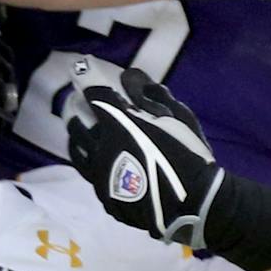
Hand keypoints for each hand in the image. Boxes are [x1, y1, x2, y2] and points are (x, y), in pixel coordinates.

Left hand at [66, 63, 221, 246]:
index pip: (93, 92)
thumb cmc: (189, 154)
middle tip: (79, 102)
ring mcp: (101, 177)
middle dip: (76, 107)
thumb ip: (153, 94)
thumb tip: (131, 76)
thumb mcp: (179, 117)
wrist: (195, 203)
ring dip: (77, 136)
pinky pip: (91, 175)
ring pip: (76, 151)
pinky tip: (101, 160)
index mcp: (119, 126)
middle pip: (75, 122)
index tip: (79, 67)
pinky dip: (93, 163)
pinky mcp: (106, 198)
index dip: (84, 75)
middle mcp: (102, 150)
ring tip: (82, 130)